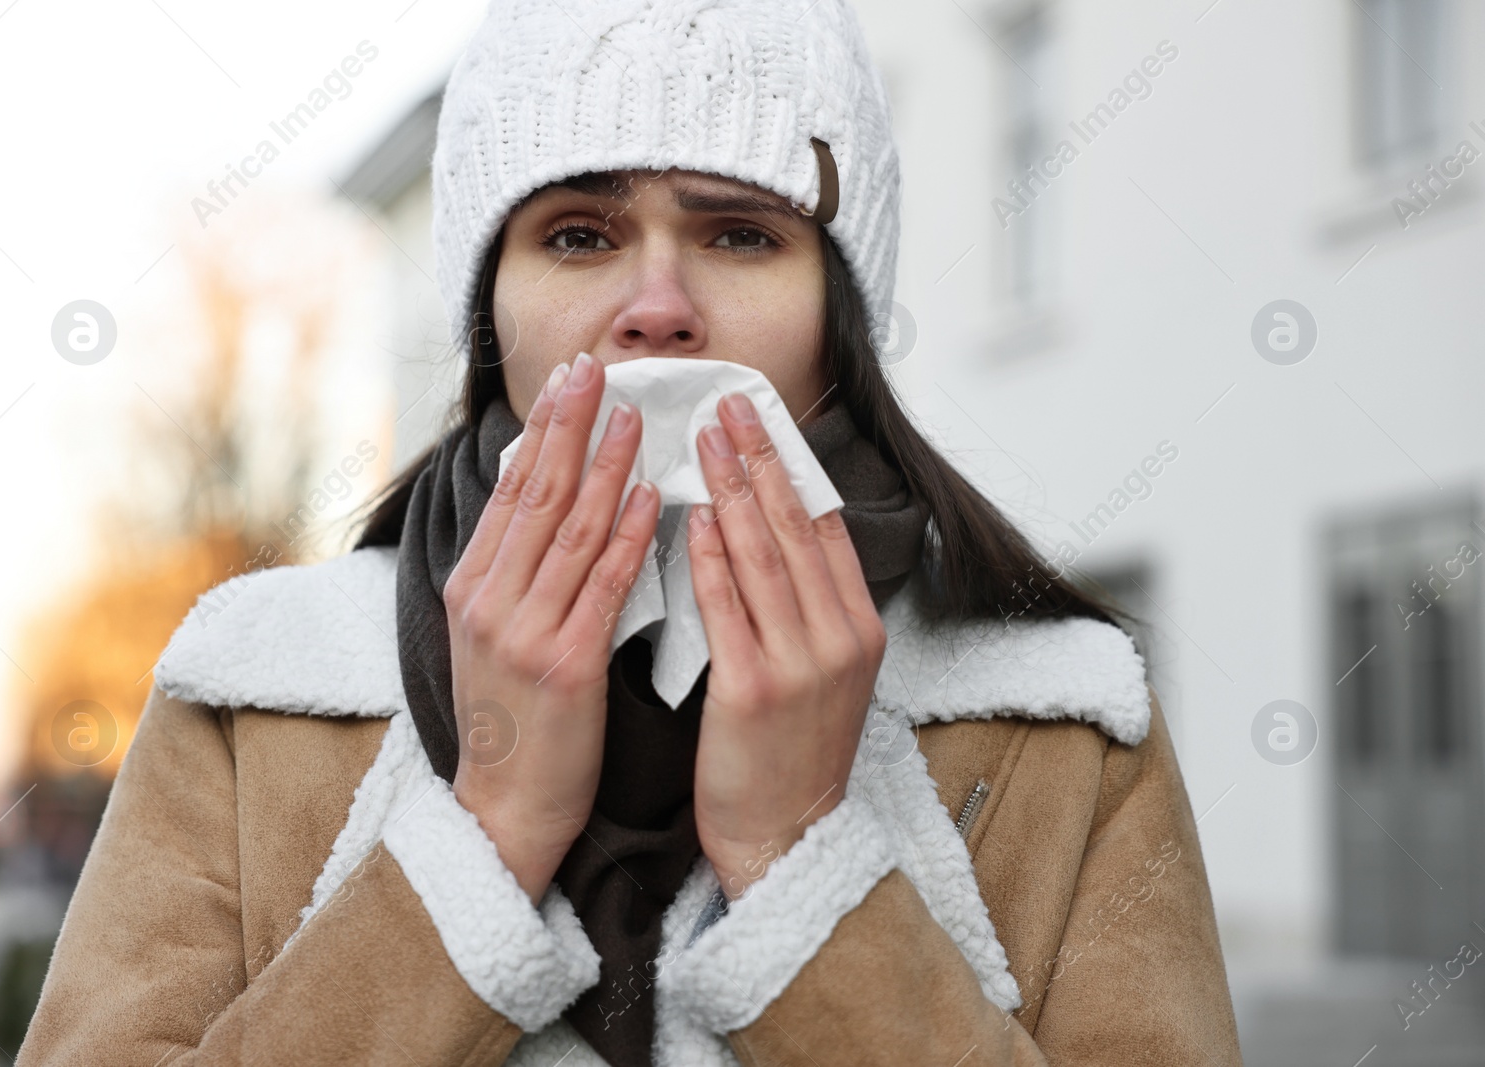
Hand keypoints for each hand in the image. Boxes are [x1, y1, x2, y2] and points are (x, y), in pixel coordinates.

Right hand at [443, 353, 659, 906]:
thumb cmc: (511, 722)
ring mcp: (524, 631)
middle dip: (567, 425)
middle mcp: (490, 600)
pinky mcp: (565, 665)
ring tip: (633, 417)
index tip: (567, 381)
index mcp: (471, 588)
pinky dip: (627, 535)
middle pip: (534, 494)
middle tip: (595, 369)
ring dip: (604, 466)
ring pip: (571, 529)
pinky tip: (650, 497)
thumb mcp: (490, 636)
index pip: (510, 492)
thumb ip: (512, 571)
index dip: (540, 430)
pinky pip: (604, 585)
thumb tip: (539, 500)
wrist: (504, 809)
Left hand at [685, 392, 887, 900]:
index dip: (793, 464)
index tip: (762, 418)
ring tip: (703, 437)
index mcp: (860, 629)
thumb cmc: (791, 756)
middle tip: (727, 402)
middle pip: (797, 524)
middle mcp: (839, 638)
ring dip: (732, 486)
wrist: (786, 839)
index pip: (826, 525)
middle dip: (760, 456)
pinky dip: (710, 554)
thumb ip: (810, 610)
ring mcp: (801, 663)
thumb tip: (778, 537)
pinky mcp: (753, 690)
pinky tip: (691, 513)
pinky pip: (727, 605)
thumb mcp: (826, 677)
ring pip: (764, 553)